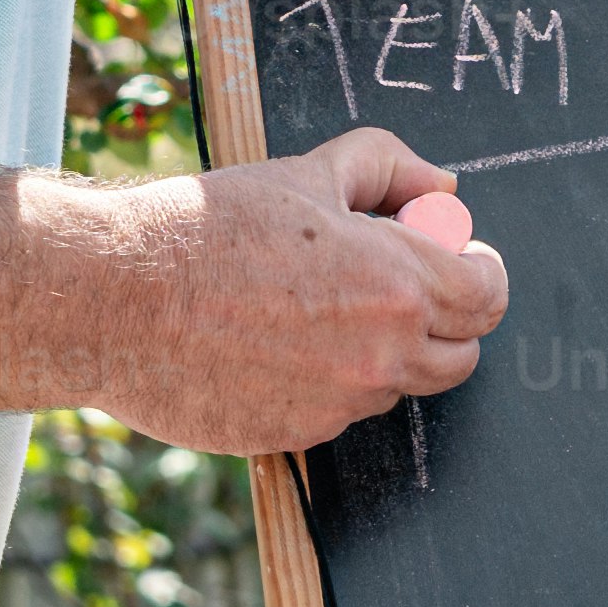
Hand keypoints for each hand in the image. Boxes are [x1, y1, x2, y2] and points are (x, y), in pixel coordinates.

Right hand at [66, 126, 507, 452]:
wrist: (117, 299)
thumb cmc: (207, 230)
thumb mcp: (306, 171)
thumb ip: (389, 169)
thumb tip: (441, 187)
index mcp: (397, 284)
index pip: (490, 296)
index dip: (479, 270)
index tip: (456, 255)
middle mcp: (381, 355)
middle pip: (462, 355)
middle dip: (444, 318)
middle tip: (396, 281)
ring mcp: (340, 405)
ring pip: (397, 385)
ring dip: (381, 352)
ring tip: (313, 305)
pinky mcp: (297, 437)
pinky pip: (339, 411)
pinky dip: (326, 382)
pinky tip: (272, 343)